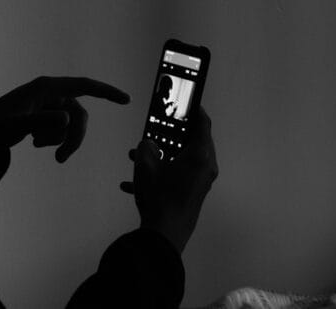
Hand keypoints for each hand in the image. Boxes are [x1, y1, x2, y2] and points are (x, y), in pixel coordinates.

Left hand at [0, 76, 129, 161]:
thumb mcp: (15, 126)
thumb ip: (42, 122)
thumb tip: (68, 120)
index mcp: (45, 87)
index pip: (83, 85)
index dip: (106, 92)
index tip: (126, 100)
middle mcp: (49, 93)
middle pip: (79, 114)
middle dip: (74, 137)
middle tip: (60, 160)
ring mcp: (47, 104)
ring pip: (70, 124)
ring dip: (59, 140)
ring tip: (36, 146)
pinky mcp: (43, 116)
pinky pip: (60, 129)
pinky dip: (52, 140)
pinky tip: (33, 142)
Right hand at [120, 105, 217, 252]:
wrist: (164, 236)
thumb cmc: (159, 196)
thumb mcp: (146, 165)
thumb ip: (146, 147)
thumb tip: (148, 145)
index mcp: (200, 155)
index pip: (202, 123)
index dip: (194, 109)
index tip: (186, 100)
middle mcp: (205, 167)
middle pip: (191, 142)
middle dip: (170, 134)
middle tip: (156, 125)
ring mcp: (200, 182)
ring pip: (180, 160)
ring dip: (160, 155)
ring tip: (136, 155)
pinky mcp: (192, 195)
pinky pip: (176, 177)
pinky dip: (159, 175)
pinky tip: (130, 184)